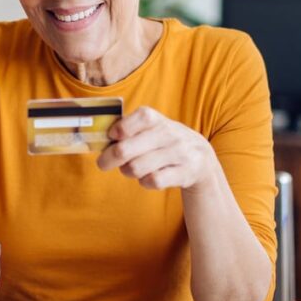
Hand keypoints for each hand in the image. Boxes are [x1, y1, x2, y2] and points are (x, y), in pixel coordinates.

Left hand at [96, 106, 218, 192]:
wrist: (201, 157)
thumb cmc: (163, 142)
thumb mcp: (151, 129)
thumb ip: (127, 130)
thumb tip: (99, 139)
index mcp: (156, 119)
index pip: (138, 118)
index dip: (119, 129)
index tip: (111, 137)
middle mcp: (168, 133)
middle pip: (125, 150)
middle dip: (109, 158)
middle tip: (103, 163)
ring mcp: (178, 153)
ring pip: (136, 168)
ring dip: (128, 171)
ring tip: (131, 169)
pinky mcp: (183, 173)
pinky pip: (152, 181)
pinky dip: (145, 182)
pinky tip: (148, 177)